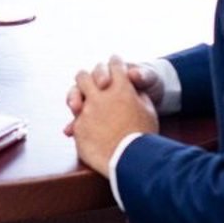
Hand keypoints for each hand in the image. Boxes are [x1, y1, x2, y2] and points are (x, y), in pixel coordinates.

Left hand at [64, 56, 158, 175]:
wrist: (130, 159)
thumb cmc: (143, 134)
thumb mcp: (149, 110)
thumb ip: (138, 95)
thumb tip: (132, 91)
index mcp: (121, 87)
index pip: (115, 64)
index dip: (116, 62)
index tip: (115, 63)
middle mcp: (100, 94)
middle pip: (85, 75)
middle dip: (89, 77)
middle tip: (93, 82)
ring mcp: (86, 110)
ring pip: (75, 92)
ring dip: (78, 95)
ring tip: (81, 101)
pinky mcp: (78, 127)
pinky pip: (74, 118)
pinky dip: (79, 121)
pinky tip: (82, 124)